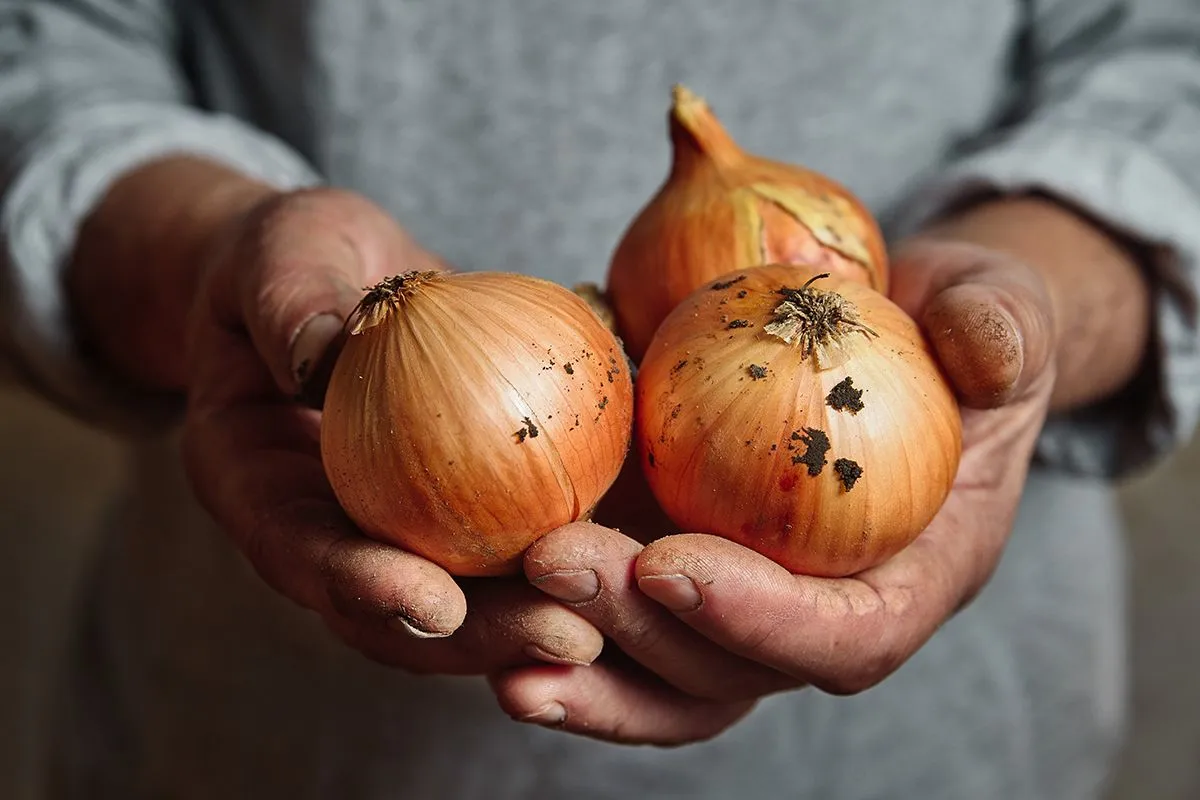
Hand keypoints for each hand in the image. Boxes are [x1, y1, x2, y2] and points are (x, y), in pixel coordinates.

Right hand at [181, 187, 602, 673]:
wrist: (335, 274)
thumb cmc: (291, 258)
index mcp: (261, 487)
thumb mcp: (279, 255)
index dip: (361, 587)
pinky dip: (574, 557)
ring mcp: (402, 528)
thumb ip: (288, 301)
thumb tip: (316, 348)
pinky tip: (641, 559)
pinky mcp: (469, 508)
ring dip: (536, 618)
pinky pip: (520, 541)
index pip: (302, 553)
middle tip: (562, 638)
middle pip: (398, 611)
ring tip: (616, 619)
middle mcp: (331, 530)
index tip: (432, 602)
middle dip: (479, 638)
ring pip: (469, 600)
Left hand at [489, 236, 1056, 743]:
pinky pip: (625, 627)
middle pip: (735, 670)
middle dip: (642, 632)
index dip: (766, 622)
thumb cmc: (955, 329)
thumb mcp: (999, 309)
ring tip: (499, 642)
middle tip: (552, 560)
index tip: (676, 568)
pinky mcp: (685, 569)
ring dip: (584, 668)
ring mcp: (747, 599)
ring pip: (668, 678)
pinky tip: (487, 618)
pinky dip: (562, 634)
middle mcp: (825, 610)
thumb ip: (1003, 327)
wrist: (898, 336)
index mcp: (915, 573)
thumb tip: (984, 339)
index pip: (849, 635)